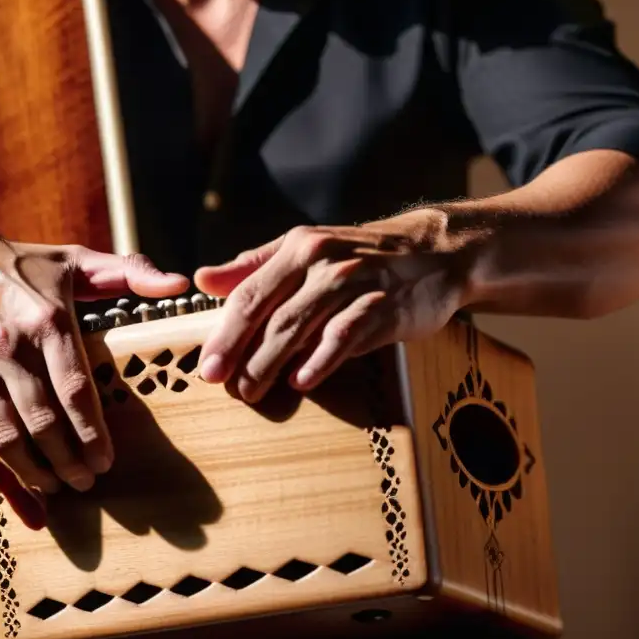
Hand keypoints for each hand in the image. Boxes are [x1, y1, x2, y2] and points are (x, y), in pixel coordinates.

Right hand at [0, 220, 188, 526]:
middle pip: (44, 422)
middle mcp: (8, 346)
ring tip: (53, 486)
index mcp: (48, 320)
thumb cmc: (22, 267)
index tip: (106, 460)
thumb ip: (131, 273)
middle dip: (68, 462)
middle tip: (85, 481)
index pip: (75, 389)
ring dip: (32, 472)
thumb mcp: (77, 261)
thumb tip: (180, 283)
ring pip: (5, 436)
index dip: (93, 433)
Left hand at [193, 219, 466, 402]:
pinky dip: (321, 360)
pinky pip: (345, 335)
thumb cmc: (361, 255)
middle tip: (219, 383)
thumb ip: (255, 266)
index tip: (205, 365)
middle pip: (269, 313)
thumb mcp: (306, 249)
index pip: (249, 294)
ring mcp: (353, 283)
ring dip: (271, 362)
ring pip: (300, 326)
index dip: (223, 332)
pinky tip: (302, 382)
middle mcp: (321, 261)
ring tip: (251, 391)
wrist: (435, 251)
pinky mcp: (382, 306)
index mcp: (297, 248)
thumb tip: (203, 280)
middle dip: (239, 352)